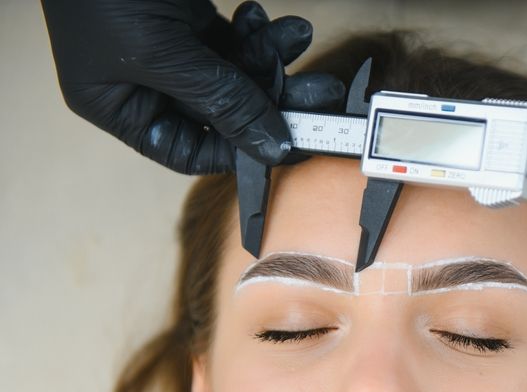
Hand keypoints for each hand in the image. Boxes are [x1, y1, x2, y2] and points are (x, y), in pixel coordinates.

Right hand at [41, 0, 344, 173]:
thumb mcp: (161, 52)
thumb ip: (219, 100)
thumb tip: (272, 147)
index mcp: (120, 106)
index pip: (190, 151)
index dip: (240, 151)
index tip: (288, 142)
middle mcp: (145, 84)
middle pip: (224, 113)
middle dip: (273, 99)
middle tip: (320, 92)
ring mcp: (170, 50)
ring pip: (238, 74)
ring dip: (273, 58)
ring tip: (298, 36)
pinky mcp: (189, 19)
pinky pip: (237, 40)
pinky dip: (260, 32)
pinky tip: (271, 21)